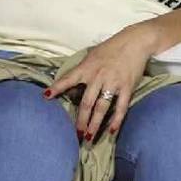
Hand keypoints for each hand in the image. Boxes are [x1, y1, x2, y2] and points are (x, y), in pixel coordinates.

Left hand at [45, 23, 157, 140]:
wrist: (133, 42)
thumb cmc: (110, 49)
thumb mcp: (91, 56)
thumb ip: (82, 70)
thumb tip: (70, 85)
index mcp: (86, 68)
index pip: (68, 79)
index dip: (57, 87)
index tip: (47, 97)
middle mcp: (98, 77)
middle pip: (86, 102)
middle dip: (80, 120)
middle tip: (75, 134)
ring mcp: (113, 83)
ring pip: (101, 108)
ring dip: (95, 124)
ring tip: (89, 138)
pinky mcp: (127, 88)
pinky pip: (121, 107)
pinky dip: (116, 120)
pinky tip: (111, 131)